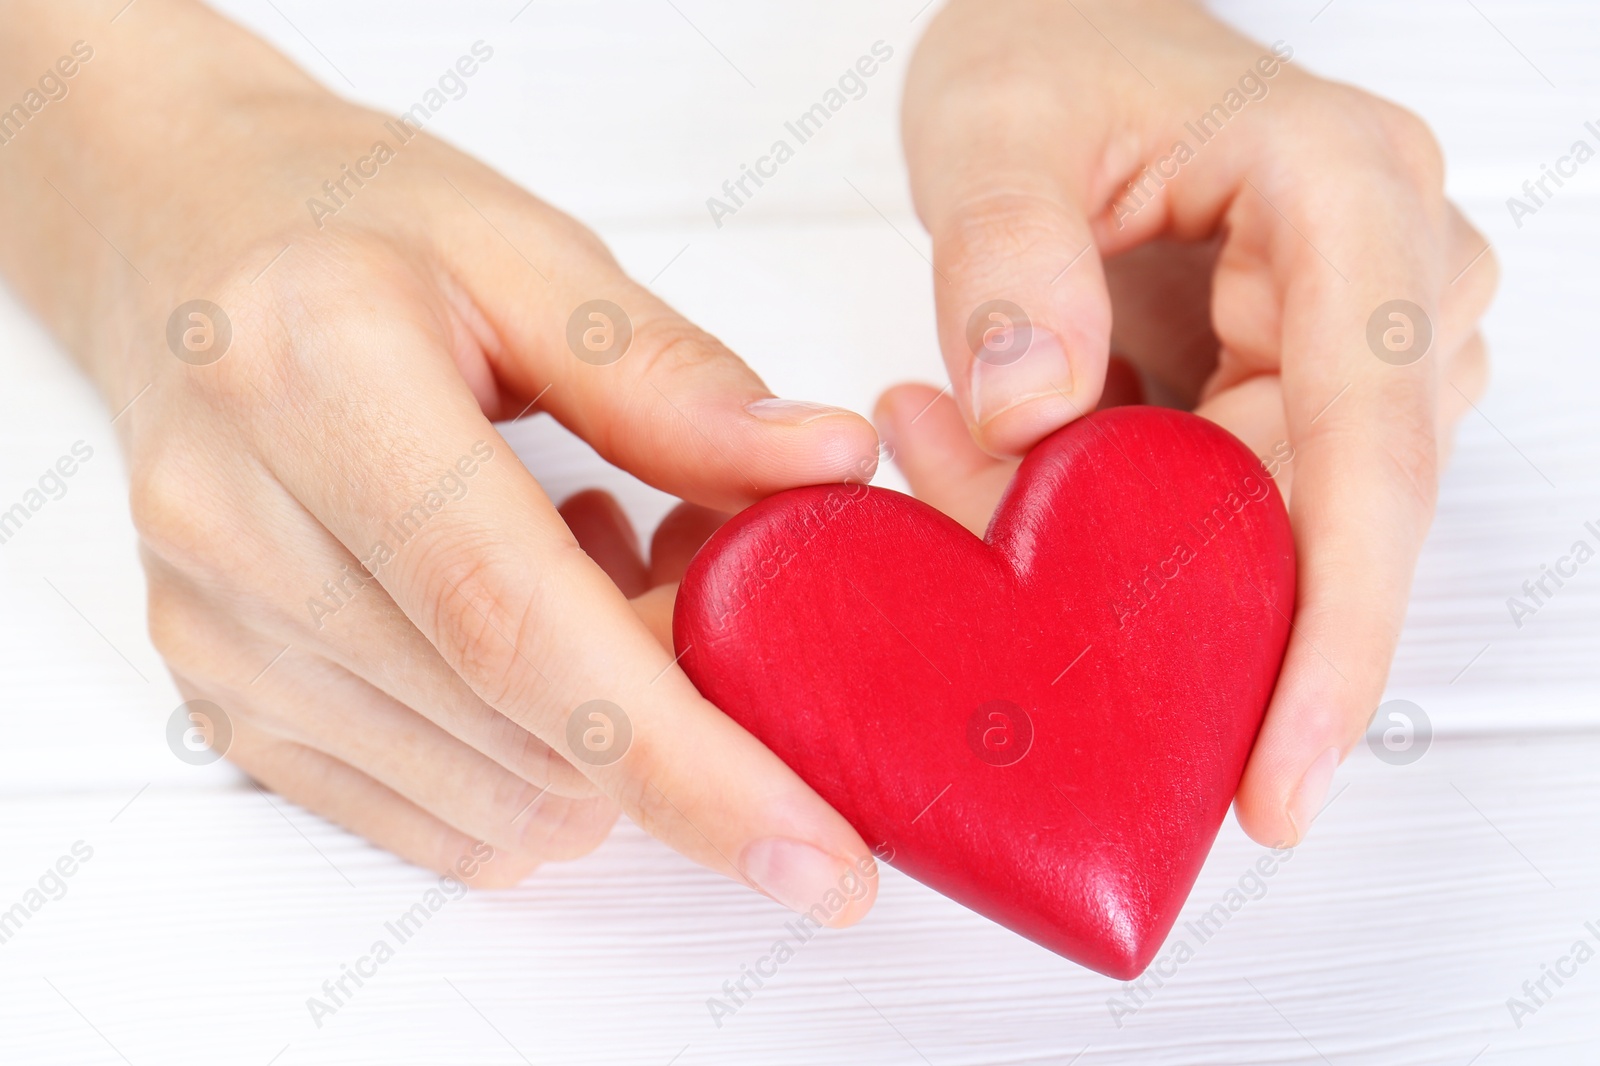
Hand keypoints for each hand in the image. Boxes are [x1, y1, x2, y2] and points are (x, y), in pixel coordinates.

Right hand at [0, 0, 880, 919]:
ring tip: (590, 561)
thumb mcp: (528, 253)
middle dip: (680, 707)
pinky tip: (517, 622)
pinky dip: (534, 759)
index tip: (816, 848)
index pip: (517, 623)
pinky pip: (435, 819)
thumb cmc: (357, 230)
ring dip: (606, 730)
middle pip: (523, 731)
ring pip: (496, 798)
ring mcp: (218, 634)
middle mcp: (238, 529)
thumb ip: (672, 379)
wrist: (184, 249)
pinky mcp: (224, 701)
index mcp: (318, 383)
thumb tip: (826, 464)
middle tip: (701, 568)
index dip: (684, 756)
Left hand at [894, 0, 1495, 844]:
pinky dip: (1121, 527)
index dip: (1335, 631)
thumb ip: (1007, 259)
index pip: (1370, 452)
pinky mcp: (1293, 389)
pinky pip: (1228, 506)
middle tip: (981, 561)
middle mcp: (1386, 281)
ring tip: (962, 469)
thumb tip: (1031, 412)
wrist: (1067, 36)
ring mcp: (1350, 343)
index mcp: (1349, 198)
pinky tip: (1018, 480)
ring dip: (1120, 551)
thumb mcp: (998, 127)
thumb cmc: (1053, 51)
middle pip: (1312, 518)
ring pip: (1266, 528)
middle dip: (1157, 592)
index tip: (1280, 774)